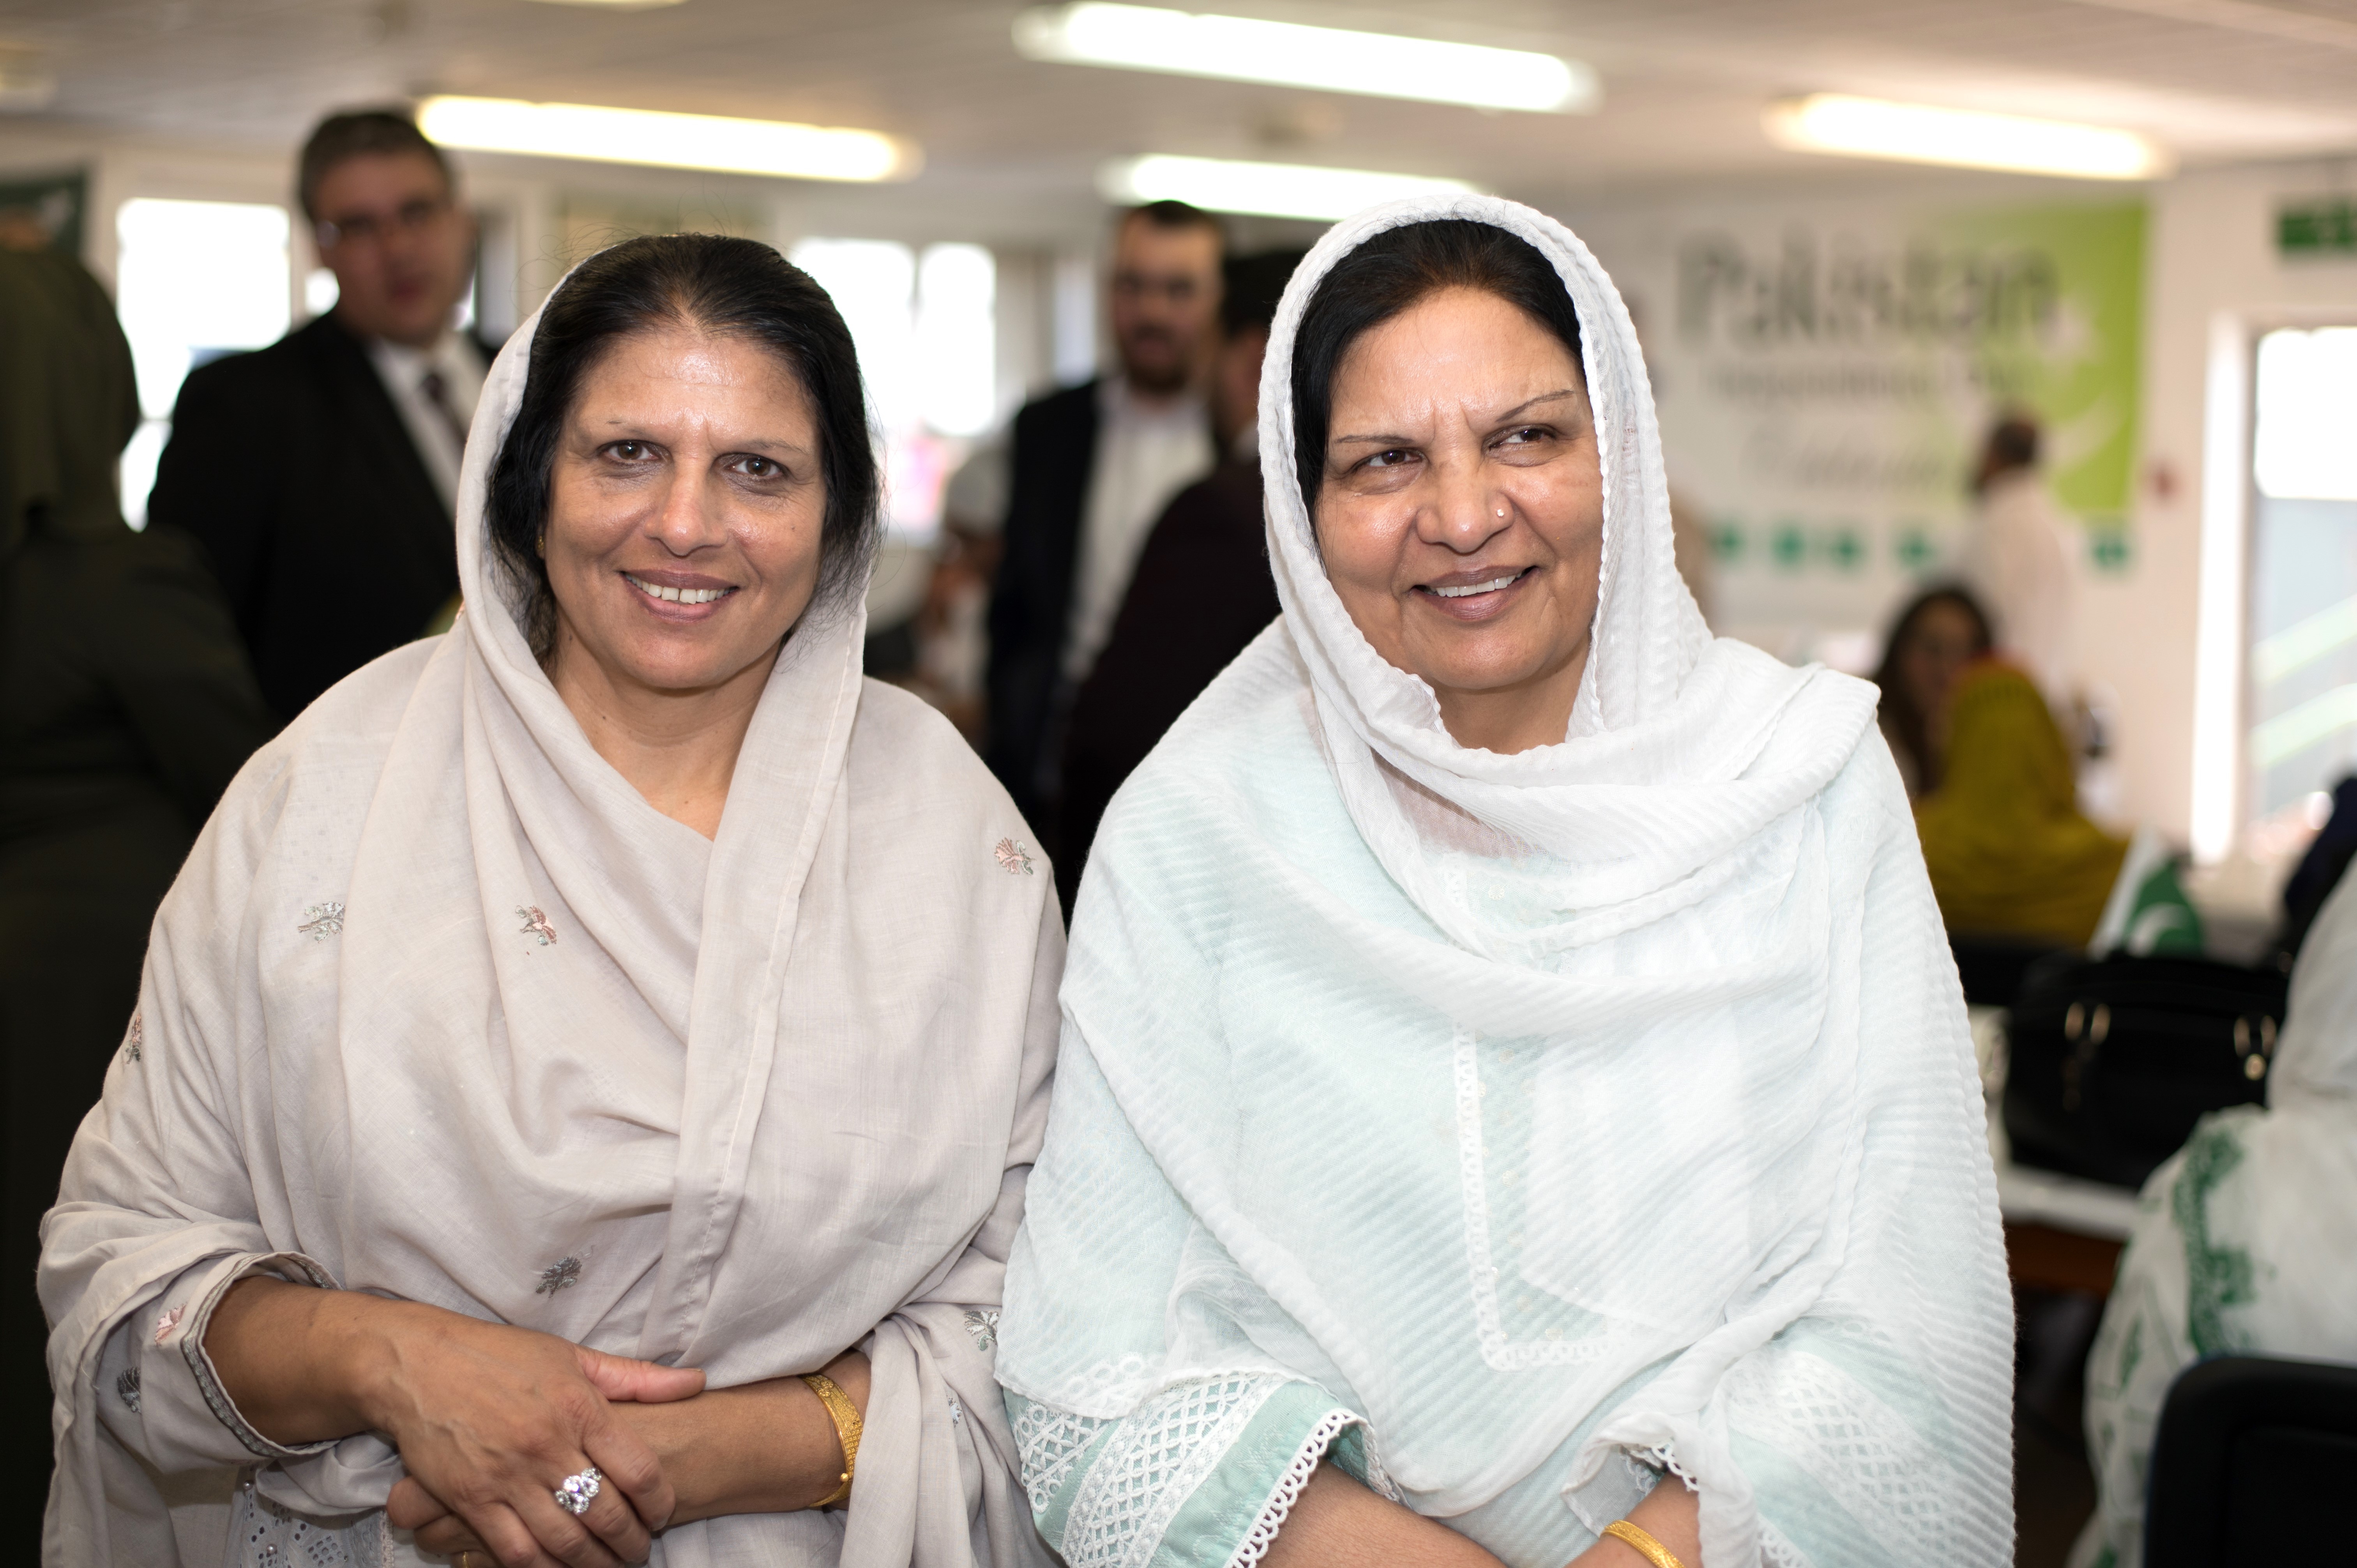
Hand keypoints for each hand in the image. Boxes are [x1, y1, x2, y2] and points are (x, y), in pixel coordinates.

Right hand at [399, 1349, 871, 1545]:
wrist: (417, 1363)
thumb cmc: (499, 1355)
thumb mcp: (571, 1356)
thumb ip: (635, 1378)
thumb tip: (696, 1383)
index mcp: (579, 1409)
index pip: (639, 1471)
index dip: (660, 1503)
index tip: (663, 1514)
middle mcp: (548, 1446)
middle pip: (607, 1515)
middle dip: (631, 1544)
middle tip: (640, 1553)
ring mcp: (507, 1477)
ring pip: (565, 1542)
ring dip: (593, 1565)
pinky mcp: (471, 1499)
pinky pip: (515, 1551)